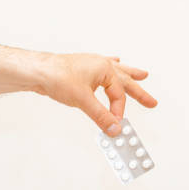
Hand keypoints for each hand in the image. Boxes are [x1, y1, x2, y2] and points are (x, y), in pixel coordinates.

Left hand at [40, 53, 156, 135]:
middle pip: (125, 81)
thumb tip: (115, 129)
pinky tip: (116, 60)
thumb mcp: (83, 100)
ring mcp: (92, 65)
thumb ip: (101, 116)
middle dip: (140, 92)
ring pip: (117, 71)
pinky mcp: (84, 69)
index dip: (118, 112)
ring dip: (130, 75)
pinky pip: (104, 68)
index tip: (116, 124)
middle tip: (152, 102)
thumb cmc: (56, 76)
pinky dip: (112, 65)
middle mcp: (101, 65)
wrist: (36, 70)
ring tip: (143, 74)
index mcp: (105, 68)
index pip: (119, 95)